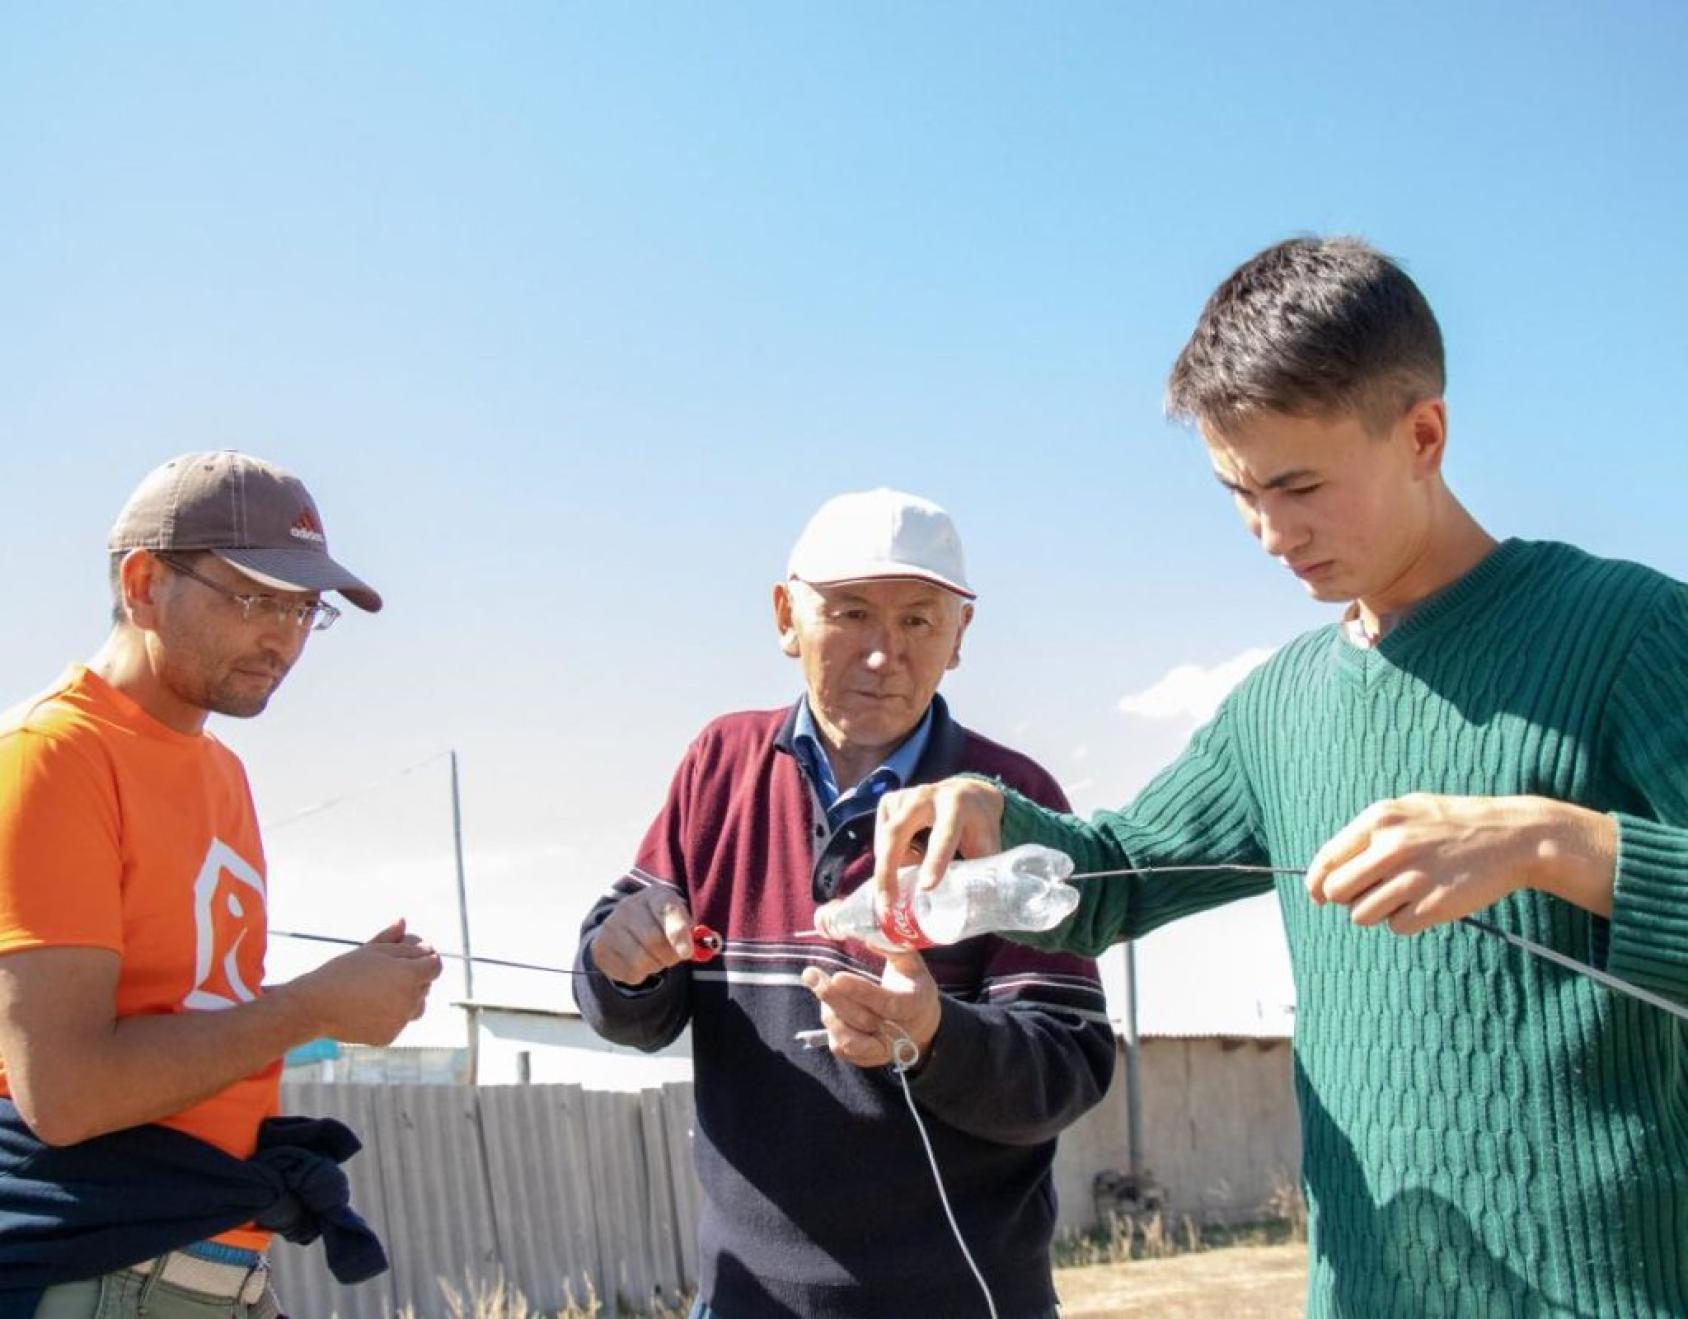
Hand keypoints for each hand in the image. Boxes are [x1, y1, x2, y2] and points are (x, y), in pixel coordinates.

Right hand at [289, 919, 442, 1044]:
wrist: (316, 1006)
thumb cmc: (343, 972)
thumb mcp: (370, 950)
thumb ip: (394, 939)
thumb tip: (404, 921)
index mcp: (408, 975)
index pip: (436, 966)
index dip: (427, 958)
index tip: (414, 956)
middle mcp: (409, 1000)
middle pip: (426, 985)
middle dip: (414, 976)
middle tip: (387, 971)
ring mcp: (400, 1020)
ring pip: (417, 1006)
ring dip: (407, 997)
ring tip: (381, 989)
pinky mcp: (390, 1036)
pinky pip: (400, 1022)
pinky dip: (391, 1015)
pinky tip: (370, 1007)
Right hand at [589, 886, 694, 985]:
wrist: (626, 927)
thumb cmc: (662, 924)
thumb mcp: (678, 920)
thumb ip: (689, 934)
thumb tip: (690, 950)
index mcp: (654, 895)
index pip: (667, 911)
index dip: (678, 933)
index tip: (687, 952)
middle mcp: (629, 906)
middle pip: (654, 940)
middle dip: (670, 956)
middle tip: (674, 957)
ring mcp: (611, 926)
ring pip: (641, 960)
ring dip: (655, 966)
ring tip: (655, 958)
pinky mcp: (601, 948)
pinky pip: (628, 973)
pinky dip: (640, 975)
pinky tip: (639, 963)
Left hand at [801, 951, 941, 1069]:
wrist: (922, 1024)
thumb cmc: (912, 986)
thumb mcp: (911, 964)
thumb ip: (894, 949)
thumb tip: (868, 936)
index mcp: (914, 1005)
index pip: (887, 1003)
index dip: (861, 992)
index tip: (837, 976)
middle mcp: (900, 1033)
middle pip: (863, 1020)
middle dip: (833, 998)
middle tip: (811, 975)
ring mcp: (884, 1049)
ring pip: (850, 1040)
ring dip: (829, 1013)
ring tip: (819, 987)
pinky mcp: (869, 1058)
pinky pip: (843, 1049)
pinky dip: (831, 1029)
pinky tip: (829, 1008)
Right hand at [871, 777, 1004, 907]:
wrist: (968, 792)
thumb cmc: (980, 825)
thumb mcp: (988, 843)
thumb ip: (984, 870)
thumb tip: (978, 908)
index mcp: (957, 805)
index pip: (944, 834)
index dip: (935, 861)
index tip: (926, 888)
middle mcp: (927, 796)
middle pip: (897, 833)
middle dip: (888, 870)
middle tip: (887, 904)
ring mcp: (905, 796)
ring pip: (885, 837)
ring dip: (886, 869)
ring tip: (894, 893)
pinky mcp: (890, 800)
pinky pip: (881, 836)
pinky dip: (887, 856)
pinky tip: (904, 863)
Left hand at [1306, 793, 1616, 933]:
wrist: (1515, 836)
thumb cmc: (1455, 822)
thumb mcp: (1408, 809)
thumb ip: (1368, 833)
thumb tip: (1327, 867)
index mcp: (1379, 820)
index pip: (1326, 860)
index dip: (1316, 883)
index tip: (1317, 895)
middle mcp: (1391, 848)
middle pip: (1337, 891)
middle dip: (1347, 898)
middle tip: (1368, 894)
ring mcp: (1413, 877)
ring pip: (1361, 915)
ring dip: (1377, 912)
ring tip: (1402, 896)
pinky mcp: (1434, 905)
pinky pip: (1396, 927)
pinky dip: (1405, 922)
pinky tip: (1425, 904)